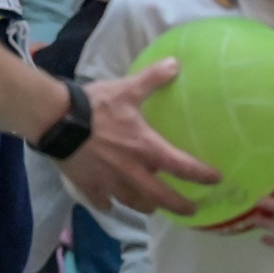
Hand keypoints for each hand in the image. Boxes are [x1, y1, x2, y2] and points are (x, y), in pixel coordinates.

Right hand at [54, 60, 219, 215]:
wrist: (57, 121)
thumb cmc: (95, 106)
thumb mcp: (127, 89)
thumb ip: (153, 79)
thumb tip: (176, 63)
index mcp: (145, 149)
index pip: (181, 167)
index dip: (201, 175)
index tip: (216, 180)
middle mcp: (132, 172)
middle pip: (161, 198)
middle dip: (179, 206)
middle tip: (191, 210)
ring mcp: (109, 183)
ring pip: (133, 203)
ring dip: (146, 206)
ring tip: (152, 206)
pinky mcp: (88, 187)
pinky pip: (102, 202)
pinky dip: (108, 204)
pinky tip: (110, 203)